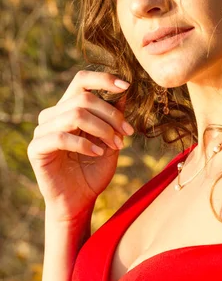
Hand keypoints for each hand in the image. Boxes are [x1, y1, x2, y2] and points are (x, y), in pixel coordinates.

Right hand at [27, 70, 133, 222]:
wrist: (80, 201)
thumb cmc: (95, 168)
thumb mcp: (111, 138)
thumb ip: (114, 115)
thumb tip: (125, 89)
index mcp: (69, 107)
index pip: (81, 80)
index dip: (103, 79)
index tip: (127, 86)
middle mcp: (53, 114)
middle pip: (83, 98)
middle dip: (110, 114)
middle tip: (127, 133)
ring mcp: (42, 130)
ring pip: (75, 115)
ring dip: (102, 129)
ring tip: (116, 145)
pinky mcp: (37, 148)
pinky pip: (61, 137)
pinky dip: (85, 144)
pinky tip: (98, 153)